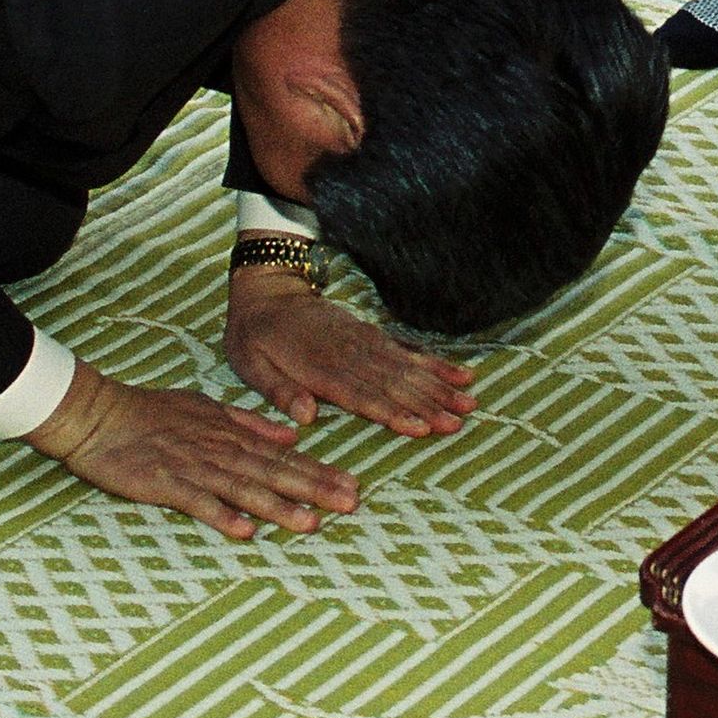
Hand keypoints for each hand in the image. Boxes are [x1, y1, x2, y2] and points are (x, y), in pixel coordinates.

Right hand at [26, 359, 359, 538]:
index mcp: (231, 434)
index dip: (320, 471)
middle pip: (274, 472)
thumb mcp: (207, 407)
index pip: (284, 455)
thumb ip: (250, 421)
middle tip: (350, 504)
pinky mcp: (165, 484)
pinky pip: (198, 503)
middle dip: (314, 489)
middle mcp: (220, 450)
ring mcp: (193, 467)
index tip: (352, 485)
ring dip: (278, 507)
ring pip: (243, 489)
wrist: (99, 414)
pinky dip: (222, 516)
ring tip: (310, 523)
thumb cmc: (151, 411)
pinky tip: (245, 532)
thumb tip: (293, 432)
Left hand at [225, 270, 478, 437]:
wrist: (268, 290)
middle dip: (429, 404)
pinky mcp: (372, 334)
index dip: (392, 412)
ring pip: (407, 368)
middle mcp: (349, 354)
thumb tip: (305, 417)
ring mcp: (364, 341)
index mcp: (319, 367)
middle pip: (394, 383)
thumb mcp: (249, 363)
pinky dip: (434, 363)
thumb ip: (278, 390)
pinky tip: (459, 374)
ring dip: (439, 387)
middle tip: (459, 422)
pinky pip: (407, 350)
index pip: (362, 395)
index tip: (421, 427)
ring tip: (468, 403)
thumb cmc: (254, 336)